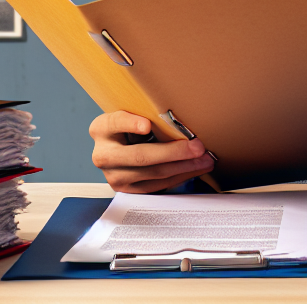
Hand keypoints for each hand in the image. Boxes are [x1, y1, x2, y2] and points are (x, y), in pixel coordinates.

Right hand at [89, 111, 213, 193]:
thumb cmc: (131, 127)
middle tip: (197, 147)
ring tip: (204, 159)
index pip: (115, 123)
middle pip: (140, 156)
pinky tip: (194, 168)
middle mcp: (103, 155)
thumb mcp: (132, 115)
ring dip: (184, 167)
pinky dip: (179, 176)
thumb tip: (179, 122)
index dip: (131, 124)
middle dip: (174, 152)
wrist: (120, 147)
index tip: (147, 125)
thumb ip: (146, 115)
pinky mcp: (127, 191)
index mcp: (101, 129)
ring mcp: (114, 176)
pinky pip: (157, 185)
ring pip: (153, 173)